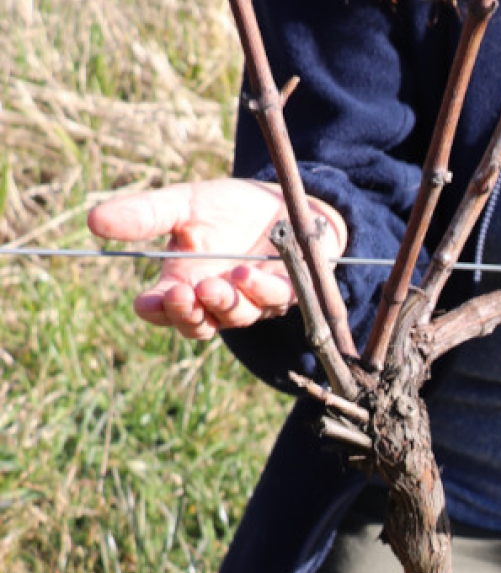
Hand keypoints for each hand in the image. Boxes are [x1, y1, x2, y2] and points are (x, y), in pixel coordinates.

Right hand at [86, 179, 346, 339]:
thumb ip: (146, 214)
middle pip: (198, 324)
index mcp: (185, 282)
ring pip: (236, 317)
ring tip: (214, 286)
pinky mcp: (289, 291)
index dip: (156, 310)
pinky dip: (261, 290)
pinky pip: (275, 300)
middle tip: (181, 296)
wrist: (287, 201)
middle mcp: (218, 299)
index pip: (163, 309)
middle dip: (188, 314)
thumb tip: (93, 221)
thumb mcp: (184, 204)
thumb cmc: (231, 208)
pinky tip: (246, 276)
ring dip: (225, 304)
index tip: (148, 301)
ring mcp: (254, 301)